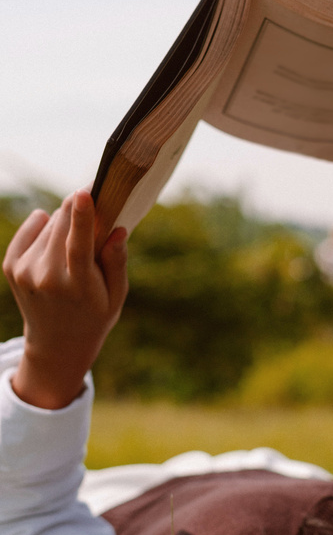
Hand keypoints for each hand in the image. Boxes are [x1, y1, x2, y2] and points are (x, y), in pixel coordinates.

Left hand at [2, 190, 127, 408]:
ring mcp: (25, 271)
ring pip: (50, 223)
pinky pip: (32, 226)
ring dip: (65, 227)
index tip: (84, 191)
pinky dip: (44, 228)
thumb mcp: (116, 296)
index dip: (82, 216)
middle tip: (96, 219)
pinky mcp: (11, 265)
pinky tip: (53, 245)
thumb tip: (118, 230)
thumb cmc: (94, 315)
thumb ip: (117, 263)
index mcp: (78, 287)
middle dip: (80, 212)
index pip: (78, 246)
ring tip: (71, 254)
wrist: (56, 343)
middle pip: (64, 224)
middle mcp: (46, 278)